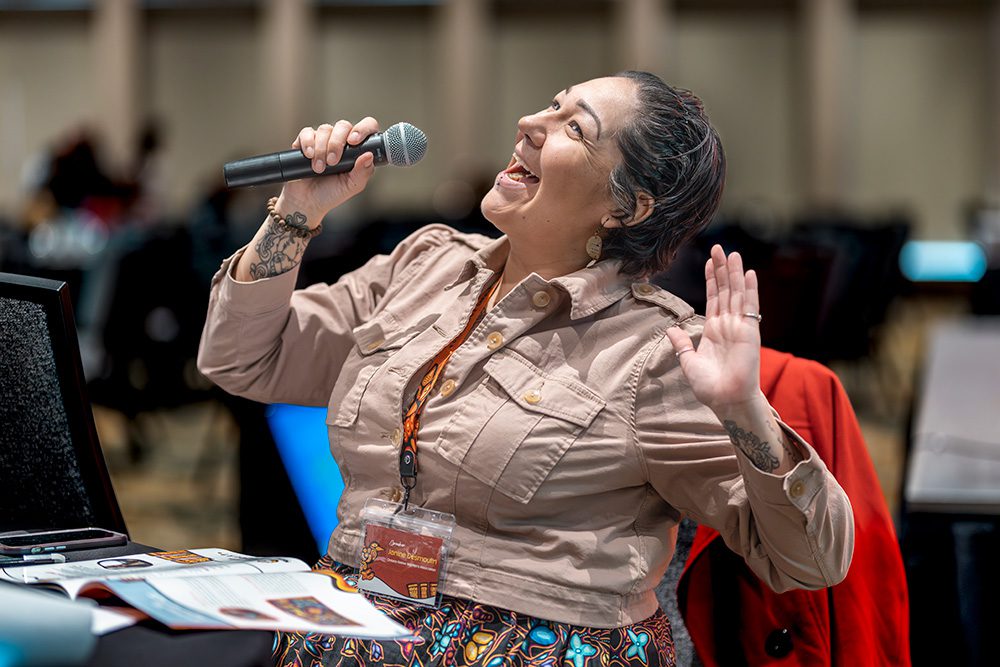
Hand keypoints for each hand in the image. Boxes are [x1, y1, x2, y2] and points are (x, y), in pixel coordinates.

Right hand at [277, 117, 380, 223]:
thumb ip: (363, 172)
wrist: (307, 201)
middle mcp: (341, 141)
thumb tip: (369, 155)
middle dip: (337, 143)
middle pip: (343, 126)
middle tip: (332, 162)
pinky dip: (308, 143)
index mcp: (356, 150)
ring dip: (321, 149)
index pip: (366, 128)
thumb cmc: (332, 193)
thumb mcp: (352, 186)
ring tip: (319, 168)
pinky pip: (307, 132)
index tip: (353, 141)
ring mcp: (323, 140)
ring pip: (325, 129)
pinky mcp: (306, 141)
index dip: (363, 129)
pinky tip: (309, 156)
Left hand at [665, 244, 762, 414]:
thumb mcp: (688, 362)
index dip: (711, 280)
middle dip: (722, 269)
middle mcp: (728, 325)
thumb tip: (670, 329)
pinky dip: (750, 290)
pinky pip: (750, 307)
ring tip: (733, 253)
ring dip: (735, 274)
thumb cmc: (710, 387)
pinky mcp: (750, 332)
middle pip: (725, 290)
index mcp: (714, 330)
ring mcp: (740, 327)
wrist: (725, 400)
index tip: (709, 261)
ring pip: (737, 294)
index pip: (713, 298)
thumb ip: (681, 344)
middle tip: (719, 248)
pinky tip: (749, 273)